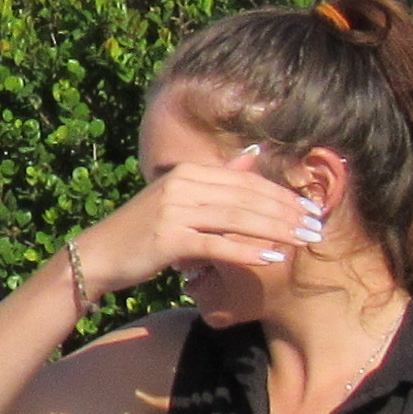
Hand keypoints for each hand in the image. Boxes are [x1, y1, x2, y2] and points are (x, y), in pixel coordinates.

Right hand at [70, 154, 325, 299]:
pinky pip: (217, 245)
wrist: (95, 256)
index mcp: (188, 173)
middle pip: (246, 197)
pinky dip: (248, 251)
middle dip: (286, 212)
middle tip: (317, 226)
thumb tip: (253, 155)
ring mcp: (174, 211)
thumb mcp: (178, 197)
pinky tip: (273, 258)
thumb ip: (217, 178)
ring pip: (237, 219)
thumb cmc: (141, 232)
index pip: (245, 181)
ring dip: (276, 230)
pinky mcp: (169, 239)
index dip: (281, 194)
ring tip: (304, 241)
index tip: (310, 208)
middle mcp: (182, 185)